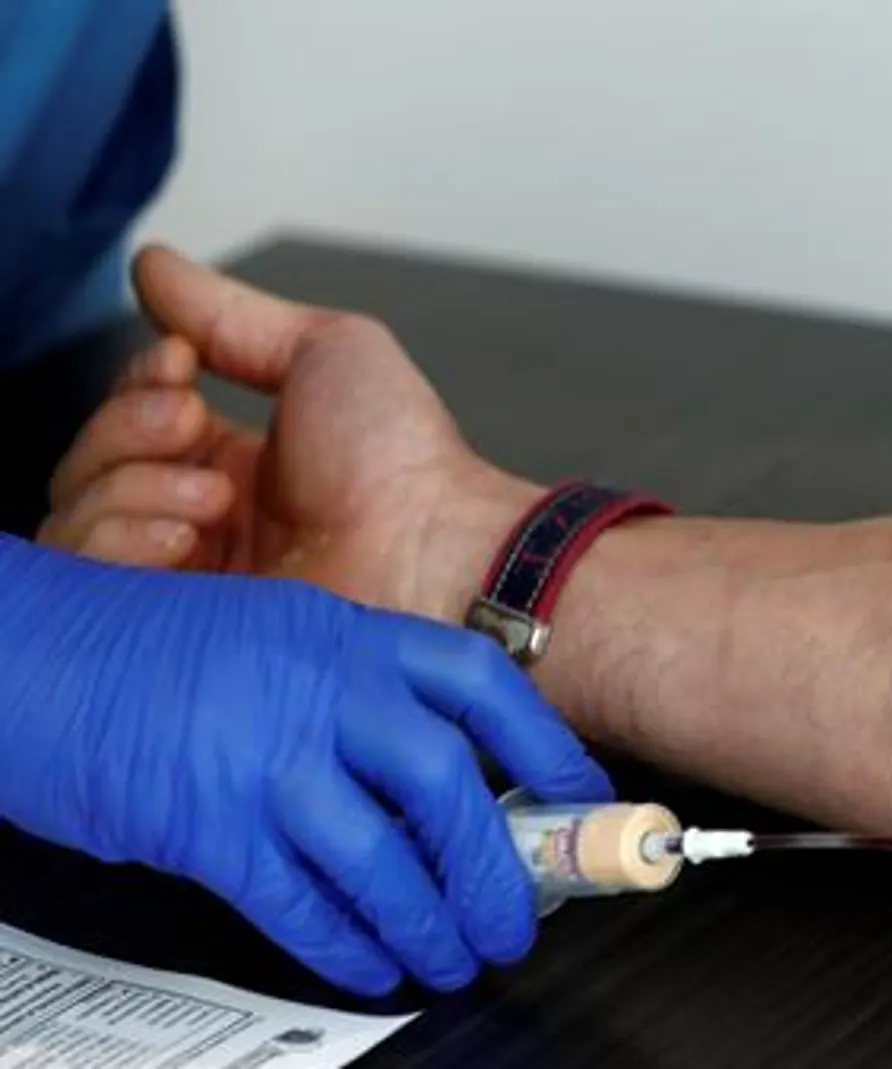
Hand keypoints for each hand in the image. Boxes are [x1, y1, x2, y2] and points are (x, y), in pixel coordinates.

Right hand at [0, 538, 612, 995]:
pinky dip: (347, 946)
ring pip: (384, 857)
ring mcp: (261, 758)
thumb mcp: (277, 636)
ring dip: (432, 922)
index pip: (479, 685)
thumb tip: (448, 778)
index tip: (583, 799)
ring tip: (458, 957)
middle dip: (498, 867)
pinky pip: (301, 903)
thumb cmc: (149, 650)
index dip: (547, 747)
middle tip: (520, 917)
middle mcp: (316, 690)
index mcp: (344, 635)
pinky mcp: (206, 826)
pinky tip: (371, 966)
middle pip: (448, 784)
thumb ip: (358, 692)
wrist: (29, 655)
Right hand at [39, 246, 485, 619]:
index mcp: (235, 463)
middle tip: (191, 425)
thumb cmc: (403, 461)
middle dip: (125, 430)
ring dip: (128, 487)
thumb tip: (154, 266)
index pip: (128, 420)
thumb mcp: (326, 352)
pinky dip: (119, 542)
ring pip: (77, 524)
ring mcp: (190, 581)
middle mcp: (204, 523)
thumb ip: (232, 315)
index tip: (180, 366)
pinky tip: (185, 535)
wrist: (432, 553)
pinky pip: (94, 588)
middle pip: (90, 470)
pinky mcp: (178, 633)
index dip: (135, 384)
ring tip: (211, 496)